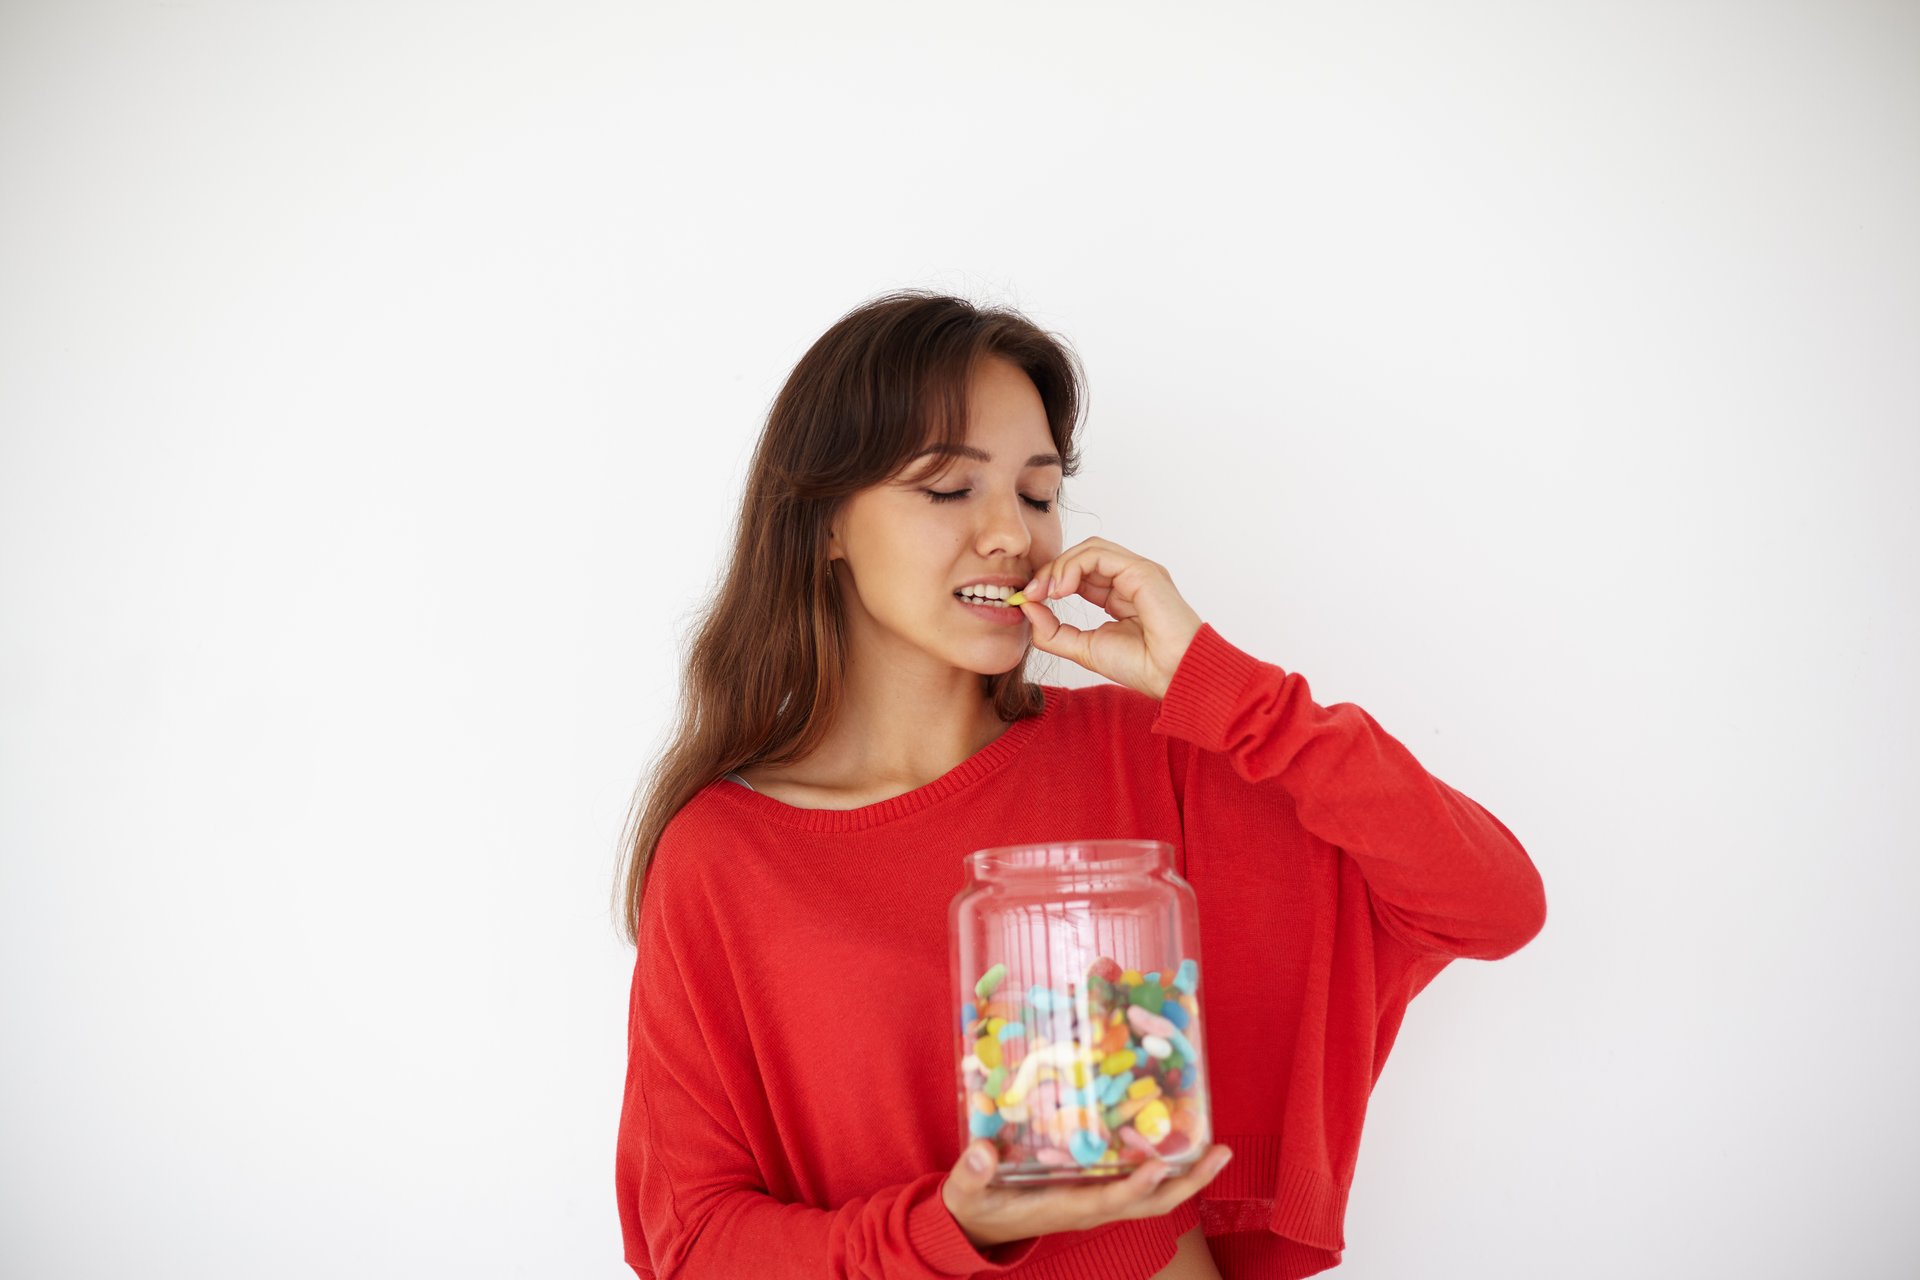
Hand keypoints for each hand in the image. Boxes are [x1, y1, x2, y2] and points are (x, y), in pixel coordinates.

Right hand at [941, 1139, 1233, 1250]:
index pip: (1109, 1202)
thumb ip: (972, 1174)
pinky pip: (1137, 1183)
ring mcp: (1095, 1202)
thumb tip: (983, 1152)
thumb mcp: (966, 1193)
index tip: (1160, 1165)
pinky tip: (1175, 1142)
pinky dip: (1163, 1168)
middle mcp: (1089, 1208)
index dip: (1136, 1187)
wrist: (976, 1226)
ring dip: (1186, 1176)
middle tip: (1222, 1153)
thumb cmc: (973, 1206)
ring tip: (1217, 1148)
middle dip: (1188, 1183)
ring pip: (1151, 1196)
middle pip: (1150, 1204)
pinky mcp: (1094, 1192)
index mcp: (1064, 1208)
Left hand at [1015, 538, 1203, 699]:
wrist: (1172, 676)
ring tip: (1047, 592)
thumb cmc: (1141, 666)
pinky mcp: (1142, 571)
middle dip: (1051, 570)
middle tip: (1031, 593)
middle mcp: (1129, 579)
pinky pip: (1100, 554)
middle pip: (1082, 556)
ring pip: (1090, 549)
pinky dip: (1074, 566)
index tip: (1028, 599)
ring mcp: (1137, 572)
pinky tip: (1062, 589)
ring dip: (1060, 566)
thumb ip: (1052, 631)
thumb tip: (1026, 607)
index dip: (1050, 580)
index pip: (1079, 573)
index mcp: (1119, 595)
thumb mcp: (1082, 649)